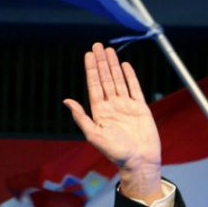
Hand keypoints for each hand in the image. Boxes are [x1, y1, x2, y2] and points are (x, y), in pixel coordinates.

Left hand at [63, 43, 162, 203]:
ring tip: (110, 50)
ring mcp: (126, 106)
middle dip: (101, 62)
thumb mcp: (94, 135)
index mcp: (99, 112)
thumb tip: (66, 100)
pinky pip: (135, 88)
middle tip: (97, 45)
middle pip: (105, 79)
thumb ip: (81, 117)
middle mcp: (112, 106)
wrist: (139, 161)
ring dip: (114, 65)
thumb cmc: (115, 152)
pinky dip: (130, 76)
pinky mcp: (141, 108)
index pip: (94, 85)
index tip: (88, 55)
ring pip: (118, 80)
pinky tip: (125, 65)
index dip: (91, 70)